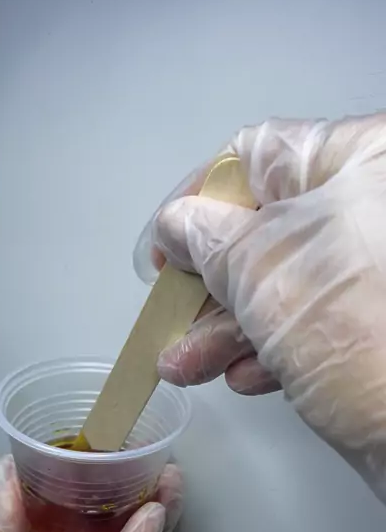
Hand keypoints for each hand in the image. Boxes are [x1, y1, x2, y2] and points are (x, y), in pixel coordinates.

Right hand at [137, 114, 385, 500]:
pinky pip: (312, 320)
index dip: (198, 200)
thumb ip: (208, 238)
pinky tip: (241, 376)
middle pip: (266, 228)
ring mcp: (377, 270)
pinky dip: (269, 347)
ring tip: (185, 365)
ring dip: (226, 327)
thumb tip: (177, 225)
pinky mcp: (378, 324)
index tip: (167, 247)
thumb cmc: (367, 332)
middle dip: (208, 282)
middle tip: (172, 316)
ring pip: (284, 283)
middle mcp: (374, 206)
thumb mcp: (266, 269)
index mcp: (363, 159)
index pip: (258, 155)